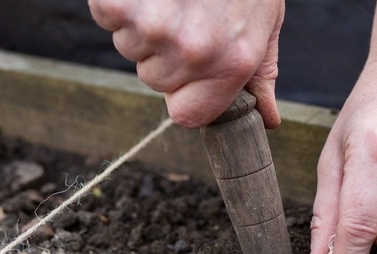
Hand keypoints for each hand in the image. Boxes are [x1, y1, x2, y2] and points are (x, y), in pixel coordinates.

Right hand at [88, 0, 283, 127]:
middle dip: (166, 54)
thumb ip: (262, 75)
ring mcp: (154, 26)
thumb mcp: (266, 25)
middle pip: (155, 81)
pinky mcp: (119, 2)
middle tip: (186, 14)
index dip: (184, 95)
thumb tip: (269, 119)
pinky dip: (119, 2)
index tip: (190, 73)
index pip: (187, 115)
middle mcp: (193, 51)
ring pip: (130, 48)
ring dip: (143, 26)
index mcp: (232, 62)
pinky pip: (107, 17)